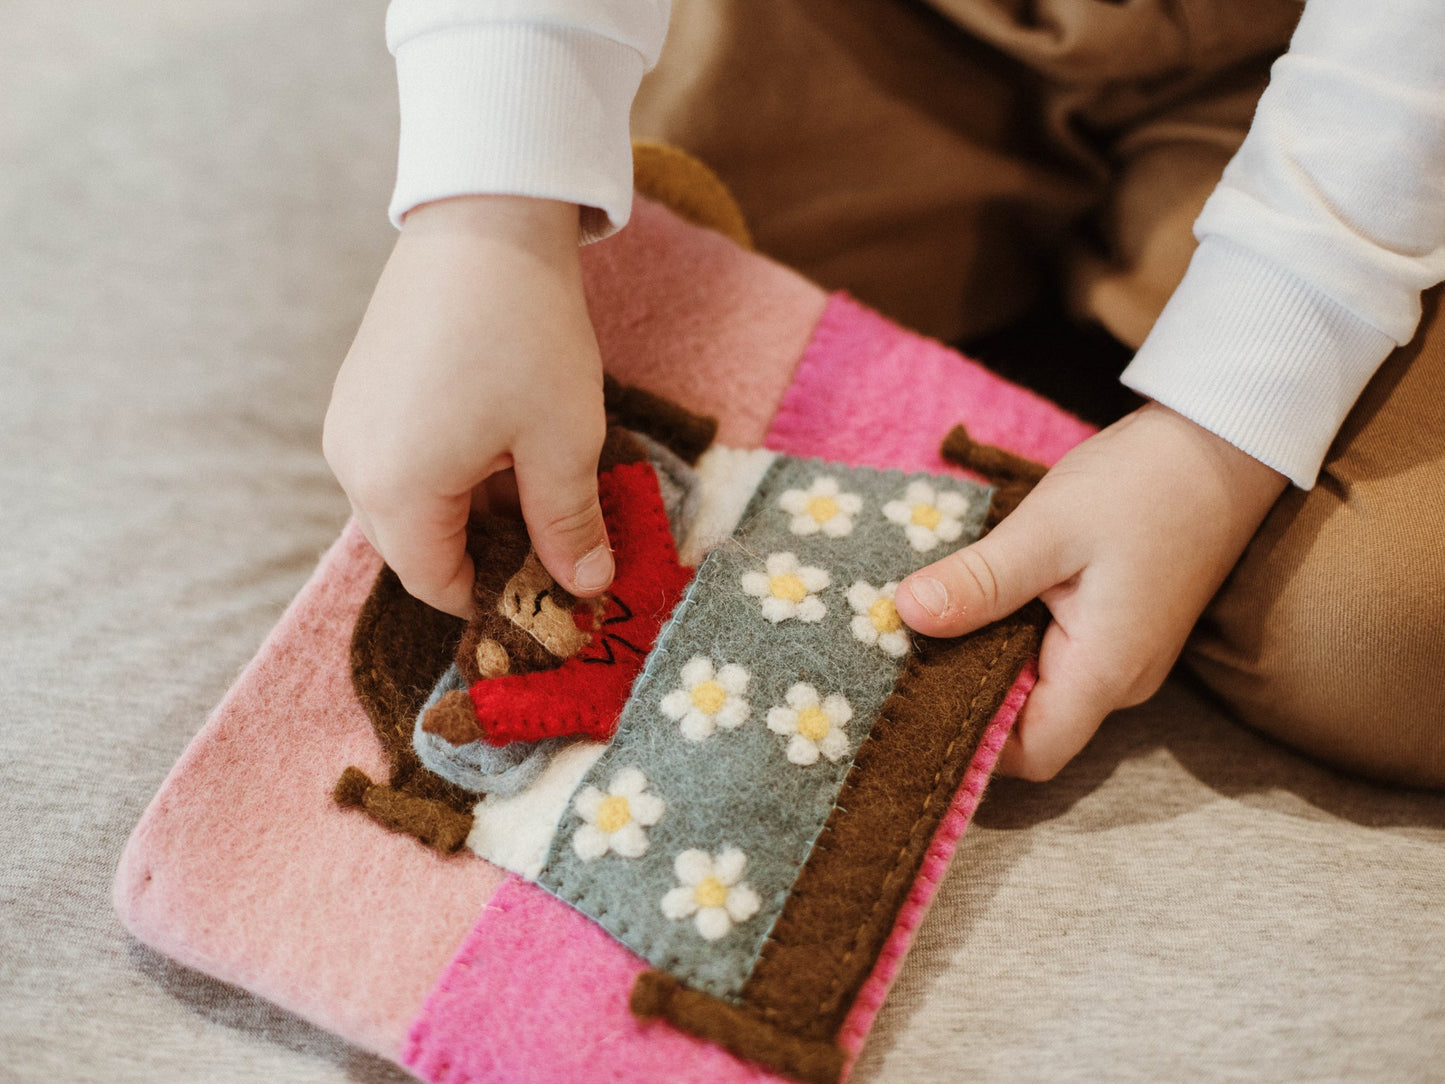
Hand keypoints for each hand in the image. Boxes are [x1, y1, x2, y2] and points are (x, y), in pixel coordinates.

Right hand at [324, 195, 611, 618]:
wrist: (486, 220)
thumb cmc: (527, 334)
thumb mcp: (564, 441)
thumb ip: (568, 526)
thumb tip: (586, 588)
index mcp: (395, 490)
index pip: (436, 583)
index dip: (494, 600)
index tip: (550, 597)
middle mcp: (352, 464)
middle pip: (414, 548)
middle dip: (480, 557)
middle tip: (550, 546)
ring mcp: (348, 422)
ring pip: (406, 504)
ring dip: (467, 513)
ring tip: (534, 486)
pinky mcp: (360, 388)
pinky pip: (396, 461)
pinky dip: (445, 473)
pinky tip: (500, 445)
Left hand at [893, 402, 1287, 779]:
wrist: (1222, 445)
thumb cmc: (1142, 484)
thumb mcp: (1047, 529)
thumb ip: (980, 581)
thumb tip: (905, 614)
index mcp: (1105, 672)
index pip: (1032, 754)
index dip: (970, 741)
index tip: (912, 694)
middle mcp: (1120, 680)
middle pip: (1031, 725)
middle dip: (966, 695)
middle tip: (901, 649)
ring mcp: (1123, 655)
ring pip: (1039, 687)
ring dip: (986, 660)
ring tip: (928, 621)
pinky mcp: (1119, 627)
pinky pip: (1054, 655)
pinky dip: (1010, 637)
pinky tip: (974, 600)